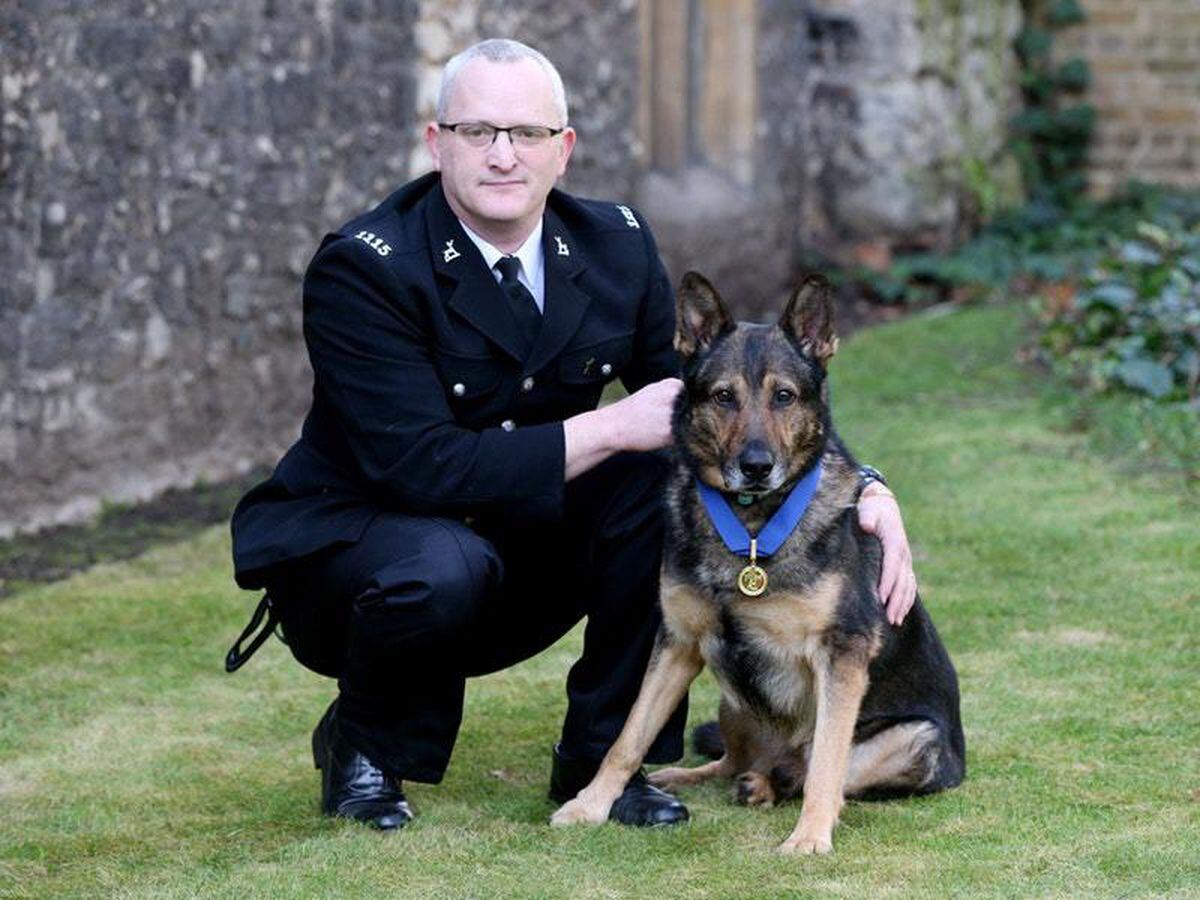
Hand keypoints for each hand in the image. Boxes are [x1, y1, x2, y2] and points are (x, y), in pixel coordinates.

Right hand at [563, 378, 681, 480]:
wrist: (615, 426)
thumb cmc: (632, 409)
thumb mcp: (650, 390)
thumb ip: (669, 389)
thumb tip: (686, 393)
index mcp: (669, 387)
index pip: (683, 392)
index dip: (674, 399)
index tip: (662, 404)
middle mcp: (672, 399)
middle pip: (685, 408)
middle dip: (675, 413)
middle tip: (655, 417)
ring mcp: (672, 417)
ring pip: (682, 423)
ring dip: (673, 426)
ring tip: (654, 425)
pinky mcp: (670, 433)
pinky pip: (678, 436)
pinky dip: (669, 437)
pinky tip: (654, 434)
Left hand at [857, 488, 916, 625]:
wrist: (882, 505)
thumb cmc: (871, 509)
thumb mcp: (868, 509)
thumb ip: (868, 517)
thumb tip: (867, 525)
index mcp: (894, 541)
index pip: (891, 565)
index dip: (887, 582)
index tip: (880, 598)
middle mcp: (903, 553)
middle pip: (901, 581)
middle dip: (895, 600)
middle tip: (888, 619)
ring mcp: (906, 560)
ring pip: (907, 586)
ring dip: (901, 604)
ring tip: (894, 622)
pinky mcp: (904, 565)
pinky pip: (909, 585)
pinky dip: (906, 600)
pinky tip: (900, 615)